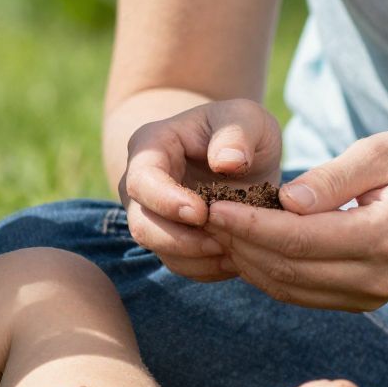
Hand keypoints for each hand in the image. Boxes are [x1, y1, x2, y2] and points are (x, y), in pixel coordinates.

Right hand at [118, 99, 281, 282]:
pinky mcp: (169, 240)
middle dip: (182, 240)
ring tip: (237, 250)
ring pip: (161, 251)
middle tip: (224, 240)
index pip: (142, 180)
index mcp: (150, 146)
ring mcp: (151, 215)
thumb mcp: (247, 118)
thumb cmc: (238, 130)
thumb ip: (238, 133)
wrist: (237, 152)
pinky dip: (208, 268)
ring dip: (199, 258)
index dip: (167, 201)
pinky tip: (237, 257)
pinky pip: (181, 265)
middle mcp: (140, 185)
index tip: (202, 212)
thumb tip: (226, 162)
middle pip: (142, 225)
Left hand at [203, 129, 387, 310]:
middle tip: (201, 214)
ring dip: (248, 262)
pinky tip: (247, 245)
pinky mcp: (365, 301)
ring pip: (291, 289)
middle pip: (289, 270)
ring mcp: (373, 296)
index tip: (212, 205)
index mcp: (385, 237)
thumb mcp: (385, 152)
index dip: (249, 225)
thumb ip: (334, 177)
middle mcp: (379, 278)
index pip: (299, 239)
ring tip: (216, 229)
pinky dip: (270, 273)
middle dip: (239, 244)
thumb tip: (284, 199)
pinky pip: (305, 294)